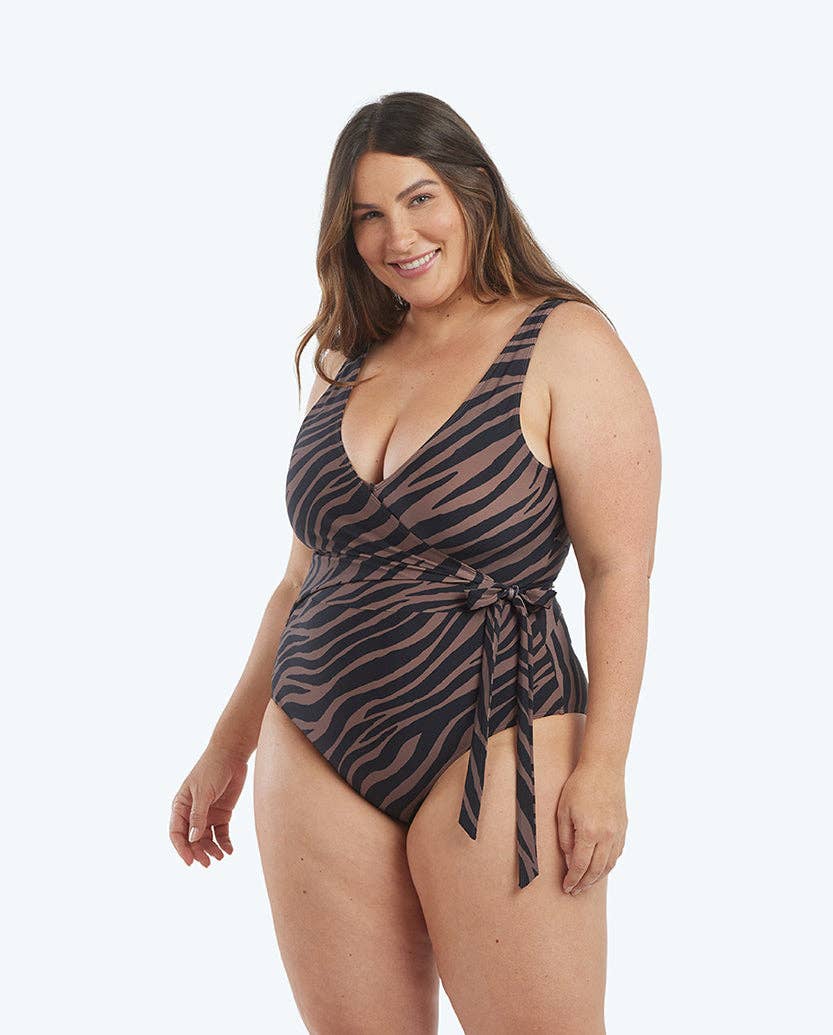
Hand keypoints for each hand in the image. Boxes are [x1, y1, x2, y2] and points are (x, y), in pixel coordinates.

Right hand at [169, 746, 248, 866]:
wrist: (232, 754)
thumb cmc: (212, 769)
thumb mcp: (203, 792)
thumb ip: (198, 816)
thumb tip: (193, 839)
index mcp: (180, 806)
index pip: (177, 833)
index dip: (181, 849)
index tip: (190, 862)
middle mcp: (192, 813)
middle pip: (192, 839)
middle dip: (198, 852)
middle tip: (207, 863)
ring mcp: (208, 814)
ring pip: (207, 838)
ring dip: (212, 849)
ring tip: (220, 857)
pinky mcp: (222, 813)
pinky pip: (221, 833)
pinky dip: (224, 842)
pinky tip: (229, 850)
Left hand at [556, 760, 626, 894]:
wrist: (603, 768)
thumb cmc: (579, 786)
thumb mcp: (563, 810)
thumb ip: (565, 837)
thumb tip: (569, 859)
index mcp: (588, 832)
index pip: (579, 865)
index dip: (572, 880)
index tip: (567, 888)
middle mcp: (606, 836)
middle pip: (596, 870)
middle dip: (584, 884)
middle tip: (575, 891)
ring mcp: (617, 833)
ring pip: (609, 865)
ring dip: (598, 878)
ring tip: (587, 884)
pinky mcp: (623, 828)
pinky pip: (617, 853)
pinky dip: (609, 865)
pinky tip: (601, 867)